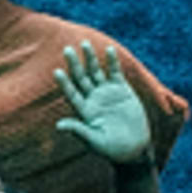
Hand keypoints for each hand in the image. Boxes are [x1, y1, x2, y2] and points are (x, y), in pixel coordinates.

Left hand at [58, 49, 156, 170]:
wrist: (134, 148)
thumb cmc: (112, 149)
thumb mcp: (94, 141)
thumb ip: (79, 130)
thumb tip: (58, 125)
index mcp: (84, 110)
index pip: (71, 93)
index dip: (64, 83)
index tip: (57, 72)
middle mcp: (93, 98)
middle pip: (81, 78)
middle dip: (74, 64)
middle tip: (67, 49)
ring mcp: (107, 92)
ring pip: (96, 71)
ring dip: (90, 58)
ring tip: (84, 44)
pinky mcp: (122, 89)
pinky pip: (115, 72)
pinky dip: (112, 61)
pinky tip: (108, 50)